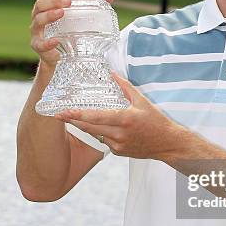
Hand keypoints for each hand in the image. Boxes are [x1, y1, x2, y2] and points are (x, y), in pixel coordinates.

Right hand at [30, 0, 113, 68]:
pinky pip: (40, 44)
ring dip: (49, 15)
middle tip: (68, 1)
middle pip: (40, 5)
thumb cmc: (68, 35)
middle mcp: (39, 19)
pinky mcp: (39, 48)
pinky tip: (56, 41)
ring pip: (37, 21)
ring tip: (61, 13)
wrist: (59, 59)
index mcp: (47, 9)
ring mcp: (37, 33)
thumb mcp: (78, 21)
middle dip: (53, 1)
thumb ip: (91, 8)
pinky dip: (48, 42)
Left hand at [54, 72, 185, 159]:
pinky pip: (103, 140)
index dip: (77, 115)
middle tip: (58, 114)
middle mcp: (119, 134)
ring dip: (84, 127)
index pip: (96, 117)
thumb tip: (111, 73)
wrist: (167, 144)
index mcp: (125, 119)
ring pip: (95, 134)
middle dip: (72, 121)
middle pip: (89, 128)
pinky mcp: (118, 152)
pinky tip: (99, 127)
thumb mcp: (142, 101)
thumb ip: (125, 87)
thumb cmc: (156, 121)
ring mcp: (118, 145)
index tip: (62, 112)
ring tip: (72, 118)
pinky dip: (99, 133)